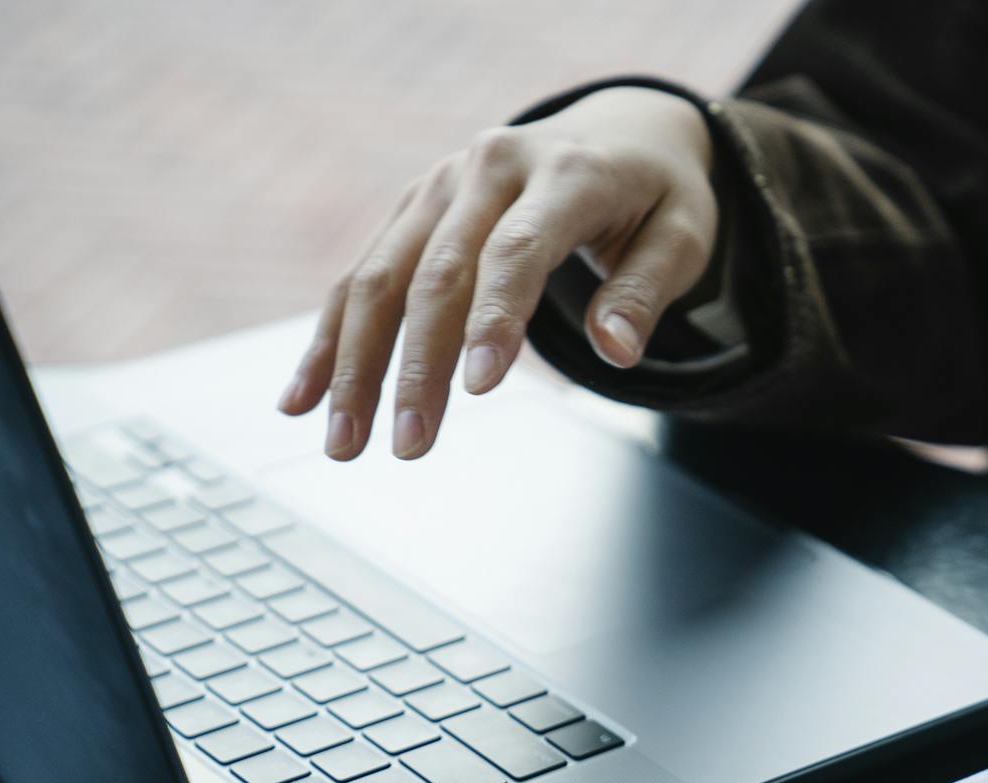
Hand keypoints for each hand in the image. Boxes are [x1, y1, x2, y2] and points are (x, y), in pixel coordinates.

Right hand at [277, 86, 718, 460]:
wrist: (619, 130)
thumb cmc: (655, 195)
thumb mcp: (683, 234)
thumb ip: (647, 291)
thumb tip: (617, 351)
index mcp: (564, 172)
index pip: (518, 250)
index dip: (495, 318)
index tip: (478, 388)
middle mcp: (488, 168)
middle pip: (437, 273)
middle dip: (416, 366)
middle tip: (410, 446)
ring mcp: (441, 185)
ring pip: (382, 276)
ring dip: (355, 364)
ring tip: (345, 442)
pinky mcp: (414, 208)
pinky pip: (361, 275)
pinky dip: (330, 339)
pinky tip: (303, 398)